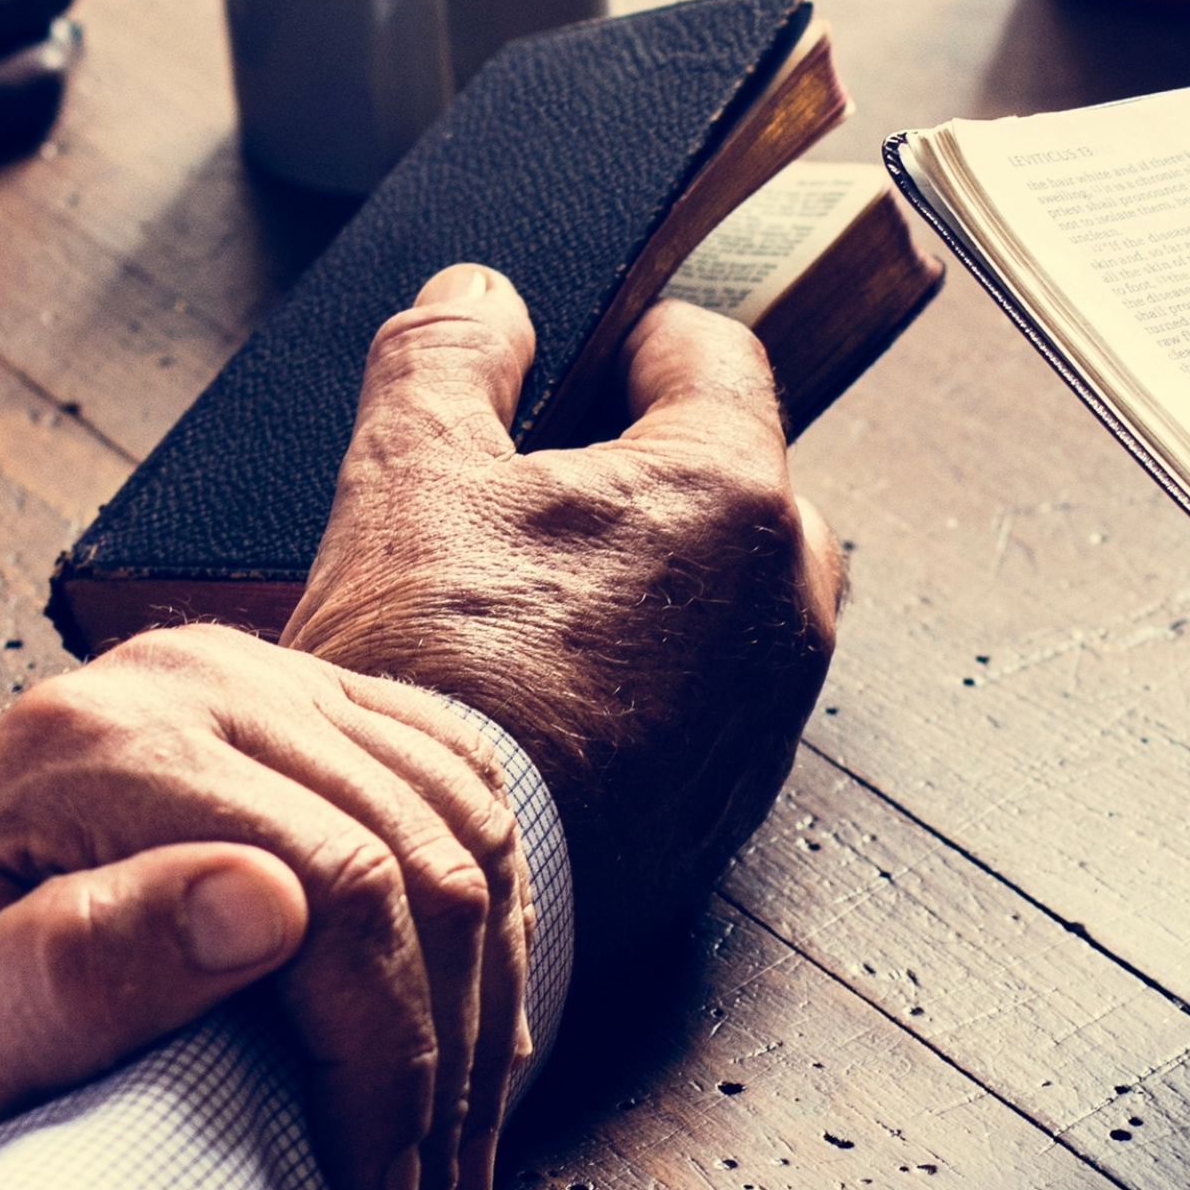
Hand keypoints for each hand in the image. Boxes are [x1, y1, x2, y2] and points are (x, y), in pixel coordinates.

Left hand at [0, 622, 526, 1189]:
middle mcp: (184, 679)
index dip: (385, 1061)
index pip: (333, 886)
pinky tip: (463, 1041)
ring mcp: (255, 677)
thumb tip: (259, 904)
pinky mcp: (306, 705)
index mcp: (92, 746)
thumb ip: (71, 973)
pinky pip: (462, 794)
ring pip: (464, 827)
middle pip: (417, 858)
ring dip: (482, 1008)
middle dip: (445, 1060)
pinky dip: (489, 929)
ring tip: (449, 1159)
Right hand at [286, 267, 840, 975]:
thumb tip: (479, 296)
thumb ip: (447, 358)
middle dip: (654, 468)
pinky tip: (555, 697)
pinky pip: (712, 700)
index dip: (639, 339)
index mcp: (726, 491)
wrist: (435, 893)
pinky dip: (653, 680)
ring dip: (657, 580)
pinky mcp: (734, 801)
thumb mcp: (406, 476)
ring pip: (730, 598)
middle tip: (547, 489)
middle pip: (739, 479)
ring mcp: (769, 711)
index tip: (593, 351)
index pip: (716, 356)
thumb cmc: (431, 679)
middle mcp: (783, 599)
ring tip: (538, 600)